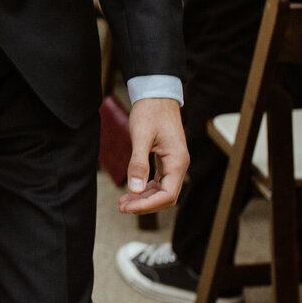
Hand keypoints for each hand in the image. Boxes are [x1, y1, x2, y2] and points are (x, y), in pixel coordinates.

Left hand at [119, 97, 188, 214]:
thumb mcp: (141, 137)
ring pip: (162, 190)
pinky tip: (133, 190)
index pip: (168, 195)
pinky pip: (159, 181)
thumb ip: (138, 163)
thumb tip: (135, 190)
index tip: (128, 207)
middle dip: (144, 204)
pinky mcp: (166, 159)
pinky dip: (146, 188)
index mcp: (177, 161)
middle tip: (122, 207)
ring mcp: (174, 163)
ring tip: (124, 201)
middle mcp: (179, 165)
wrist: (156, 94)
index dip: (148, 205)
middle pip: (166, 197)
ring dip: (144, 198)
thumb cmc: (150, 112)